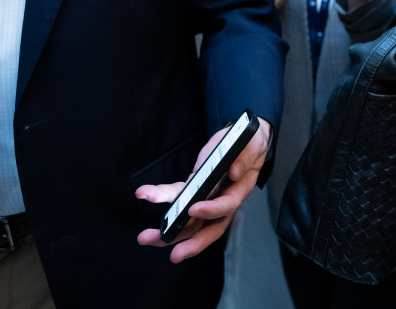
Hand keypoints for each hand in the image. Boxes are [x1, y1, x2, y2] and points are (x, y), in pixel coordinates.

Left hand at [135, 117, 271, 262]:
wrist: (245, 141)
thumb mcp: (251, 145)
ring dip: (168, 232)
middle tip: (173, 254)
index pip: (227, 205)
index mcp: (238, 190)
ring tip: (145, 238)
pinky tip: (144, 194)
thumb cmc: (249, 144)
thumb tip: (234, 172)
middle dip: (189, 241)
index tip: (194, 208)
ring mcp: (207, 198)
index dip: (212, 210)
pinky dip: (161, 197)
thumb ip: (244, 157)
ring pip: (189, 222)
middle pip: (206, 227)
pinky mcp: (195, 189)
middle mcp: (222, 200)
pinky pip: (177, 198)